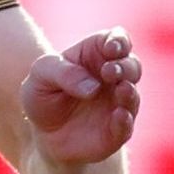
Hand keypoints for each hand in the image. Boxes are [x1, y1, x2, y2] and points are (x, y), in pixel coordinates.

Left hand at [19, 29, 141, 170]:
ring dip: (129, 92)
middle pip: (131, 66)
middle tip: (109, 72)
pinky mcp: (115, 131)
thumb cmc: (43, 94)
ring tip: (121, 90)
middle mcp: (113, 78)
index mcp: (97, 54)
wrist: (40, 133)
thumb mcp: (41, 75)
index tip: (111, 48)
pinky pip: (126, 126)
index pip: (117, 40)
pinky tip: (119, 115)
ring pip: (133, 95)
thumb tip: (93, 88)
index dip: (119, 41)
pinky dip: (125, 120)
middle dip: (125, 67)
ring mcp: (117, 105)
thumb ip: (64, 73)